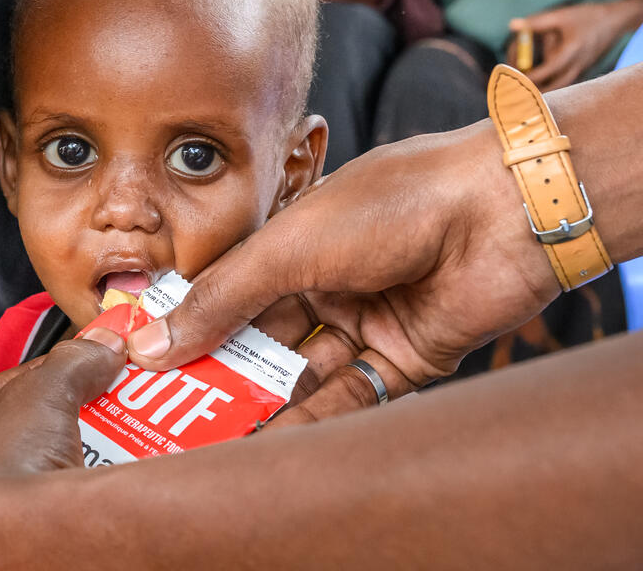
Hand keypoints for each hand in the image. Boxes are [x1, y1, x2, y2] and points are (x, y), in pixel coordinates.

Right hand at [125, 119, 560, 424]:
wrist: (501, 212)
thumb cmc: (394, 203)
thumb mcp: (287, 247)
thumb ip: (222, 299)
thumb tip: (152, 340)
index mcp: (293, 241)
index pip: (228, 291)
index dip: (189, 324)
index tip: (145, 360)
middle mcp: (326, 281)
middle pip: (260, 337)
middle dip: (221, 372)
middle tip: (173, 409)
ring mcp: (365, 321)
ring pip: (302, 374)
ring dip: (263, 403)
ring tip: (213, 436)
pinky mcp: (405, 359)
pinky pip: (351, 397)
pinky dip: (314, 421)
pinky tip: (274, 443)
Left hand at [509, 0, 642, 91]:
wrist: (615, 20)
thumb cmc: (587, 16)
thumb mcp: (561, 16)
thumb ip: (536, 22)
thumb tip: (512, 25)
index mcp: (572, 52)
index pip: (547, 70)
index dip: (529, 77)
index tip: (511, 78)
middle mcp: (578, 64)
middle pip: (553, 87)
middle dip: (533, 90)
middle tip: (513, 89)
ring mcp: (581, 69)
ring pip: (559, 87)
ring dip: (541, 88)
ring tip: (520, 87)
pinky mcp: (581, 70)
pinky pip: (564, 81)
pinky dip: (550, 83)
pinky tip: (534, 83)